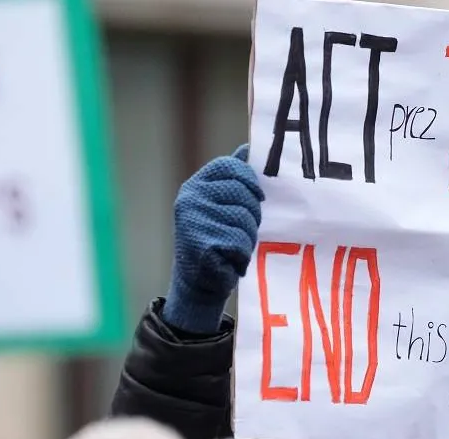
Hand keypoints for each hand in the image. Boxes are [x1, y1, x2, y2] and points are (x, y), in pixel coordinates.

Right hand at [163, 145, 263, 333]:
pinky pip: (240, 242)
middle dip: (251, 215)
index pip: (230, 166)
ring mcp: (194, 220)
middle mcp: (190, 198)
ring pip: (245, 220)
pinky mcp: (202, 243)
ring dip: (247, 238)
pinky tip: (228, 261)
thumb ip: (234, 177)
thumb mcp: (222, 204)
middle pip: (244, 194)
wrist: (198, 282)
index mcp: (196, 185)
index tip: (258, 196)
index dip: (251, 180)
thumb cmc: (217, 239)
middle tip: (239, 231)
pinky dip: (241, 255)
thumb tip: (249, 146)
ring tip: (232, 247)